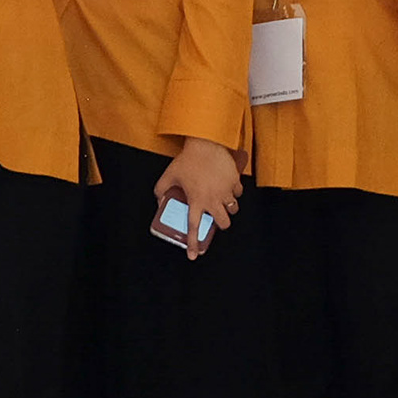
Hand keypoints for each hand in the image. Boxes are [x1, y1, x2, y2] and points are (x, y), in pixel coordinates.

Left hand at [158, 137, 242, 252]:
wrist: (206, 142)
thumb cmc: (188, 159)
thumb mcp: (169, 175)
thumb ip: (160, 190)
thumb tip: (159, 200)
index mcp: (196, 201)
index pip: (194, 227)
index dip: (193, 243)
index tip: (193, 255)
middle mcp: (213, 199)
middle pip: (224, 223)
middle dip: (221, 224)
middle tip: (216, 217)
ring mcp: (226, 191)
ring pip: (233, 209)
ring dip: (228, 208)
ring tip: (222, 201)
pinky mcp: (235, 181)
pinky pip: (238, 192)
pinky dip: (234, 192)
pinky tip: (228, 186)